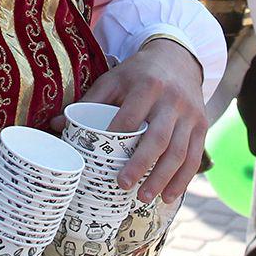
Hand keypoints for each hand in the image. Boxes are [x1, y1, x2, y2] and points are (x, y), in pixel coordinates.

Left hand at [67, 37, 206, 202]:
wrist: (178, 58)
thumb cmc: (138, 73)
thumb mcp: (113, 79)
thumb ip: (88, 102)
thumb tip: (54, 125)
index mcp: (146, 86)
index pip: (131, 116)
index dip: (117, 138)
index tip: (103, 161)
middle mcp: (172, 100)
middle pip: (158, 138)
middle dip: (141, 165)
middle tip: (123, 186)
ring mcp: (190, 114)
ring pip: (179, 151)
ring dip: (163, 178)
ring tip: (144, 198)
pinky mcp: (201, 125)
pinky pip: (194, 156)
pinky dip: (183, 179)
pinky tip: (169, 197)